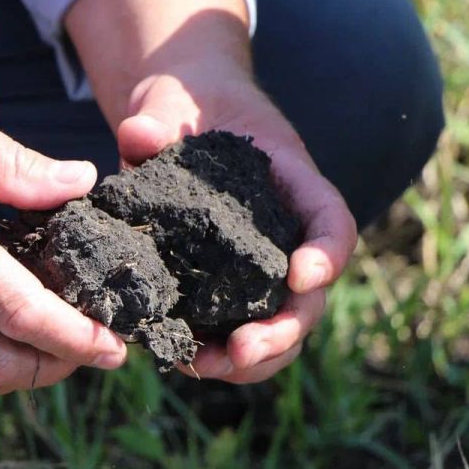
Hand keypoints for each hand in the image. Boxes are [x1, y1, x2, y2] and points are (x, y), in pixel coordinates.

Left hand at [118, 66, 356, 383]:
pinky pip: (233, 329)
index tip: (302, 275)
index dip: (327, 252)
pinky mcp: (220, 287)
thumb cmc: (186, 105)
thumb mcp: (169, 101)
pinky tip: (178, 356)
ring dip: (251, 359)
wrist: (175, 120)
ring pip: (277, 326)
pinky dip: (215, 351)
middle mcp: (285, 233)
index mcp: (292, 184)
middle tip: (242, 350)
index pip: (331, 220)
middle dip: (282, 330)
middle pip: (308, 295)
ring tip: (202, 366)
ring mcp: (256, 266)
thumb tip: (138, 138)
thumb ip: (155, 118)